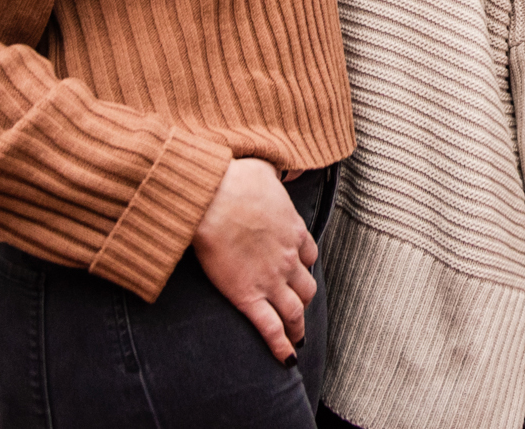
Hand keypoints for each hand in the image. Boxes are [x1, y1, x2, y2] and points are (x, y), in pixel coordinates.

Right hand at [192, 157, 317, 362]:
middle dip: (304, 300)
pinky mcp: (248, 296)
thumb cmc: (236, 179)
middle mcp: (289, 258)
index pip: (309, 254)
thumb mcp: (266, 167)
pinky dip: (280, 346)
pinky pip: (271, 327)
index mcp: (294, 229)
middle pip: (306, 286)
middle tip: (300, 310)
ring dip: (297, 328)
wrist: (215, 198)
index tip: (300, 271)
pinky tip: (286, 358)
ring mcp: (271, 279)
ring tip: (297, 340)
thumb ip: (276, 171)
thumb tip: (281, 165)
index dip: (304, 265)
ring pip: (294, 311)